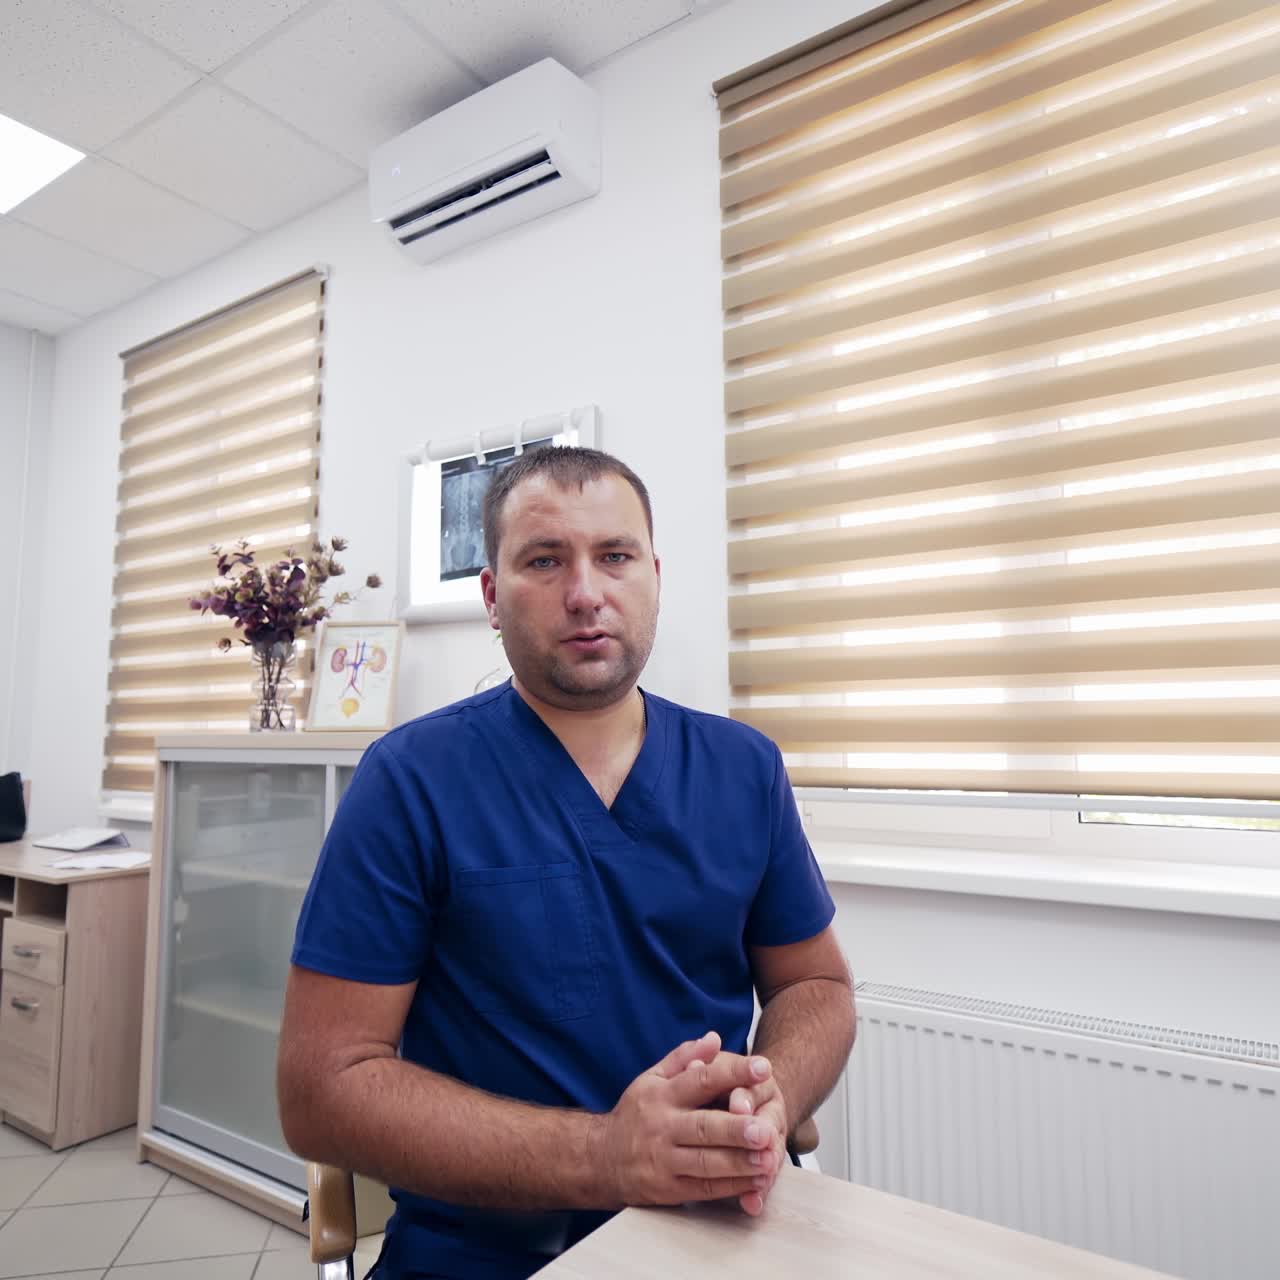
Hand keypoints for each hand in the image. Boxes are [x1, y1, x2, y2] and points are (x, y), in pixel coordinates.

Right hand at [594, 1031, 781, 1208]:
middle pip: (704, 1128)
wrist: (601, 1158)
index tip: (763, 1068)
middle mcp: (662, 1127)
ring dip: (739, 1163)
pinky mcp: (667, 1189)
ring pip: (706, 1163)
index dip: (733, 1073)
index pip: (701, 1080)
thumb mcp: (652, 1078)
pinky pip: (703, 1188)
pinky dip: (730, 1186)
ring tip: (767, 1159)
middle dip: (736, 1130)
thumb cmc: (637, 1113)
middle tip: (766, 1129)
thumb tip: (715, 1038)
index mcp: (662, 1094)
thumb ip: (684, 1057)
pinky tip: (754, 1181)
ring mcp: (664, 1160)